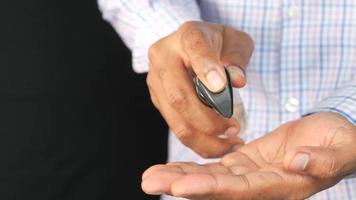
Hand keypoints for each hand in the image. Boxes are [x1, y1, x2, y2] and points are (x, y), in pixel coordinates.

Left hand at [142, 112, 355, 199]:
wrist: (333, 138)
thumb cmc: (340, 144)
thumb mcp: (338, 149)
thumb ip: (321, 160)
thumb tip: (297, 163)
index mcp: (281, 186)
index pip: (240, 190)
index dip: (209, 188)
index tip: (180, 187)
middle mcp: (260, 186)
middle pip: (215, 188)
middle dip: (181, 185)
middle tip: (149, 181)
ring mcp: (249, 175)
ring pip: (209, 178)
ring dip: (179, 177)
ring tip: (149, 176)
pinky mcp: (244, 162)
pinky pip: (214, 166)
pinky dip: (192, 167)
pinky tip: (171, 168)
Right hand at [147, 21, 253, 156]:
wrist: (191, 46)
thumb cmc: (218, 44)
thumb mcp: (235, 41)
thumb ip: (238, 58)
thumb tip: (236, 81)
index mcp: (187, 36)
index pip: (195, 50)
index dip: (207, 69)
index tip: (222, 86)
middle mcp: (163, 58)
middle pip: (179, 97)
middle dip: (208, 121)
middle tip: (234, 129)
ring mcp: (156, 81)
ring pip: (175, 119)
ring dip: (204, 138)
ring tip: (230, 143)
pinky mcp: (158, 100)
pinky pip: (176, 127)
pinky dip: (198, 142)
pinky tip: (218, 145)